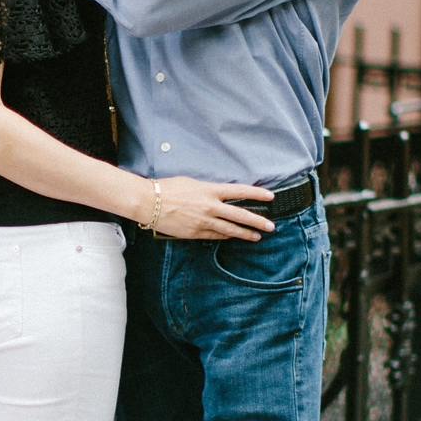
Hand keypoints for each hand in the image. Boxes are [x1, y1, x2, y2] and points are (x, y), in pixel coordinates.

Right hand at [148, 177, 277, 241]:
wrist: (149, 202)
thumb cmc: (168, 188)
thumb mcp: (192, 183)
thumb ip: (209, 190)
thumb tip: (221, 195)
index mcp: (210, 190)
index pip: (239, 191)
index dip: (257, 194)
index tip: (270, 197)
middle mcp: (210, 207)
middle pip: (240, 215)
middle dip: (257, 221)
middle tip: (271, 225)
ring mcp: (203, 221)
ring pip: (230, 229)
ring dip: (245, 233)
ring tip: (257, 236)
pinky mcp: (195, 232)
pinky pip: (214, 236)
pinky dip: (225, 237)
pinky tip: (233, 238)